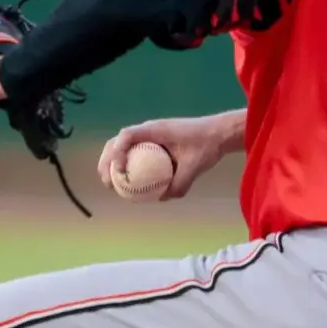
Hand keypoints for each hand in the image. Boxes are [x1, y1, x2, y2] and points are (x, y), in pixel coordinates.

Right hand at [97, 110, 244, 199]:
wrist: (219, 133)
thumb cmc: (207, 145)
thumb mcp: (195, 166)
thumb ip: (180, 183)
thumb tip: (162, 198)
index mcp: (155, 129)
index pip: (127, 135)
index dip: (117, 152)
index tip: (121, 171)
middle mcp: (149, 130)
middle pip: (117, 141)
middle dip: (107, 161)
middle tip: (108, 183)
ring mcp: (150, 136)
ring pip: (123, 146)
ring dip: (113, 163)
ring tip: (112, 185)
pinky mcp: (155, 143)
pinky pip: (135, 153)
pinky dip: (128, 165)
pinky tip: (130, 184)